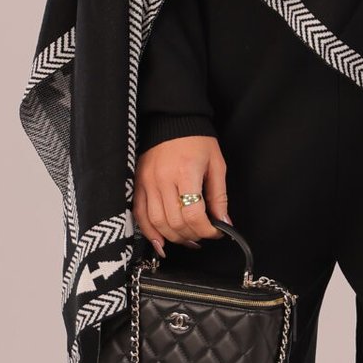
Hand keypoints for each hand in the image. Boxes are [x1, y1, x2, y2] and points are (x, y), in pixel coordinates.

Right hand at [134, 135, 229, 254]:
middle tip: (203, 235)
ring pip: (157, 222)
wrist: (172, 120)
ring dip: (174, 237)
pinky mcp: (137, 184)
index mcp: (186, 172)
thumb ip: (219, 196)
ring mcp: (147, 182)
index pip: (193, 213)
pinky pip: (139, 215)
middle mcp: (163, 179)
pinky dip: (150, 232)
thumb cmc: (197, 141)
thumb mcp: (216, 165)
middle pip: (175, 222)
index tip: (216, 231)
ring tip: (187, 239)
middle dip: (192, 235)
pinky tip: (162, 242)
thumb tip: (225, 223)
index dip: (206, 230)